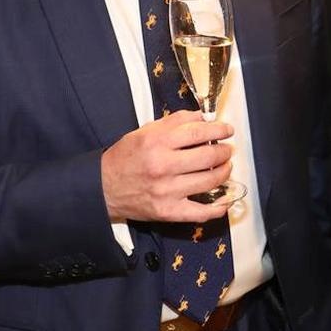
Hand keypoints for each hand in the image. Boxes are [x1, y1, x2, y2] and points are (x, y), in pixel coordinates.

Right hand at [101, 110, 234, 223]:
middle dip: (225, 151)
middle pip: (208, 157)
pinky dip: (218, 208)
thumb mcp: (145, 131)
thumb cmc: (125, 158)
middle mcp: (163, 166)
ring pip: (209, 181)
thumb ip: (175, 122)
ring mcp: (167, 191)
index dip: (219, 130)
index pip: (199, 133)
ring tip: (225, 166)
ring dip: (224, 172)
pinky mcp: (168, 211)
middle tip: (227, 149)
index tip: (227, 130)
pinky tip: (225, 200)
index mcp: (157, 142)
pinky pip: (200, 212)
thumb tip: (202, 118)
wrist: (103, 187)